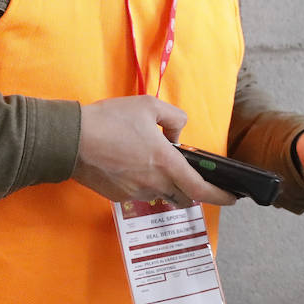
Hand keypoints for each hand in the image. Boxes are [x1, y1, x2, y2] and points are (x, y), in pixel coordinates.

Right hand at [72, 95, 236, 207]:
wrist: (70, 140)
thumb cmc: (110, 120)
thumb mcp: (149, 106)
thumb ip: (174, 118)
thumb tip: (176, 135)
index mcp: (165, 163)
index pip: (200, 188)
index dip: (220, 195)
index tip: (233, 197)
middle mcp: (153, 183)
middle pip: (183, 196)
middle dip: (192, 189)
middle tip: (190, 175)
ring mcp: (135, 192)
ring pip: (161, 194)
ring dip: (166, 184)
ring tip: (154, 162)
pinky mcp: (117, 196)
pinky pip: (140, 192)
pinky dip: (144, 182)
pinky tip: (132, 164)